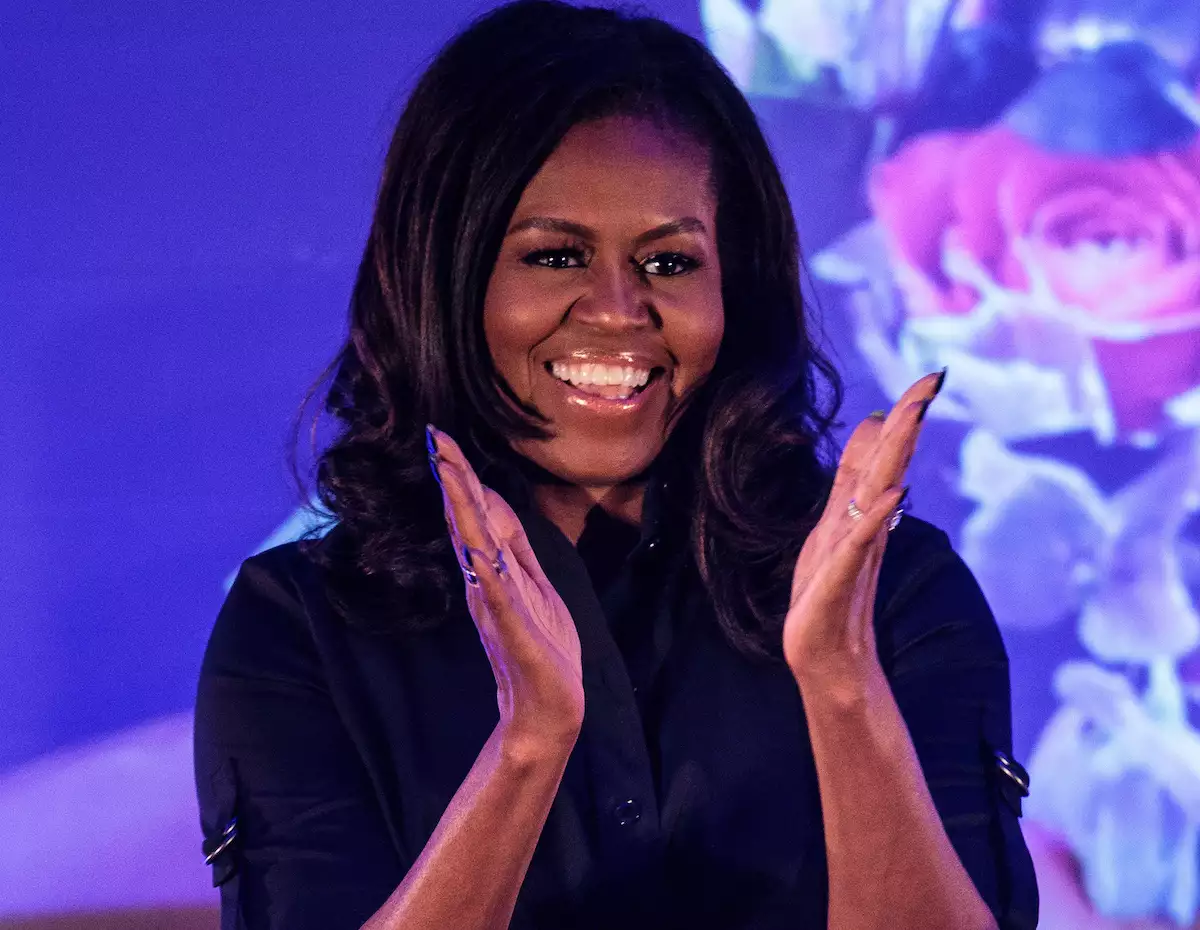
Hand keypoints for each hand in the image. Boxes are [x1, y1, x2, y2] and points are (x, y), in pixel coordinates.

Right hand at [427, 426, 583, 749]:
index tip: (443, 441)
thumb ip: (513, 548)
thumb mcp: (533, 584)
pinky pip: (496, 592)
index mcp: (495, 569)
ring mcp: (496, 601)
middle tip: (436, 439)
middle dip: (454, 478)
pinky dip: (485, 568)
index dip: (462, 477)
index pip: (476, 514)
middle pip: (467, 520)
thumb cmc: (543, 646)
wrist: (548, 706)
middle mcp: (487, 580)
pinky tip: (476, 546)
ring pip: (475, 546)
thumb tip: (494, 507)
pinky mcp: (510, 627)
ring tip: (448, 473)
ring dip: (462, 508)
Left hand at [783, 371, 944, 698]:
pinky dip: (874, 520)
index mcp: (860, 514)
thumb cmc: (827, 598)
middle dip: (908, 421)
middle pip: (889, 466)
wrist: (827, 662)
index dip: (903, 419)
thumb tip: (871, 436)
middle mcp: (864, 528)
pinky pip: (858, 547)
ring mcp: (854, 555)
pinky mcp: (839, 585)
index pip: (884, 457)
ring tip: (912, 417)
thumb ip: (852, 484)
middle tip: (932, 380)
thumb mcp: (832, 529)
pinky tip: (892, 495)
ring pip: (877, 495)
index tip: (928, 378)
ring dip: (894, 456)